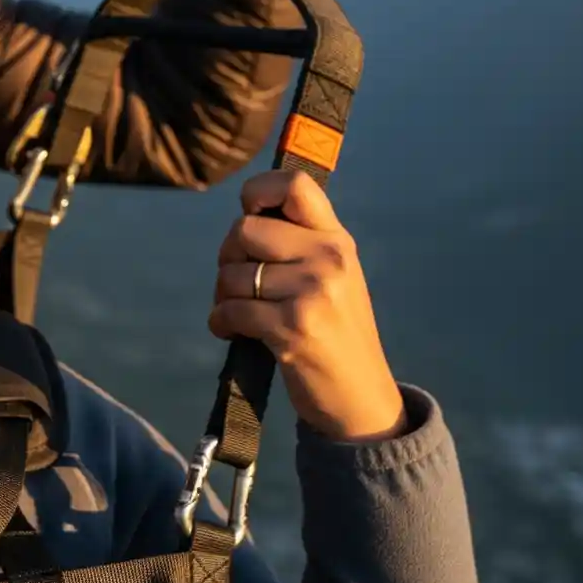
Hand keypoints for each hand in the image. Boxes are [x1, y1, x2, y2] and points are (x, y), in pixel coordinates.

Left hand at [207, 170, 403, 441]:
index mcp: (337, 239)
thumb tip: (247, 213)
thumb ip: (298, 243)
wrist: (361, 398)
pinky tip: (231, 332)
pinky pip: (231, 310)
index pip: (294, 184)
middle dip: (228, 257)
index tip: (249, 214)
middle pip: (244, 230)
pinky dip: (221, 322)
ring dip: (222, 296)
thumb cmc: (335, 333)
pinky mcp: (293, 327)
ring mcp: (313, 292)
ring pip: (232, 274)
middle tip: (237, 282)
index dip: (258, 191)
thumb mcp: (332, 276)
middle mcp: (329, 258)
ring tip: (239, 313)